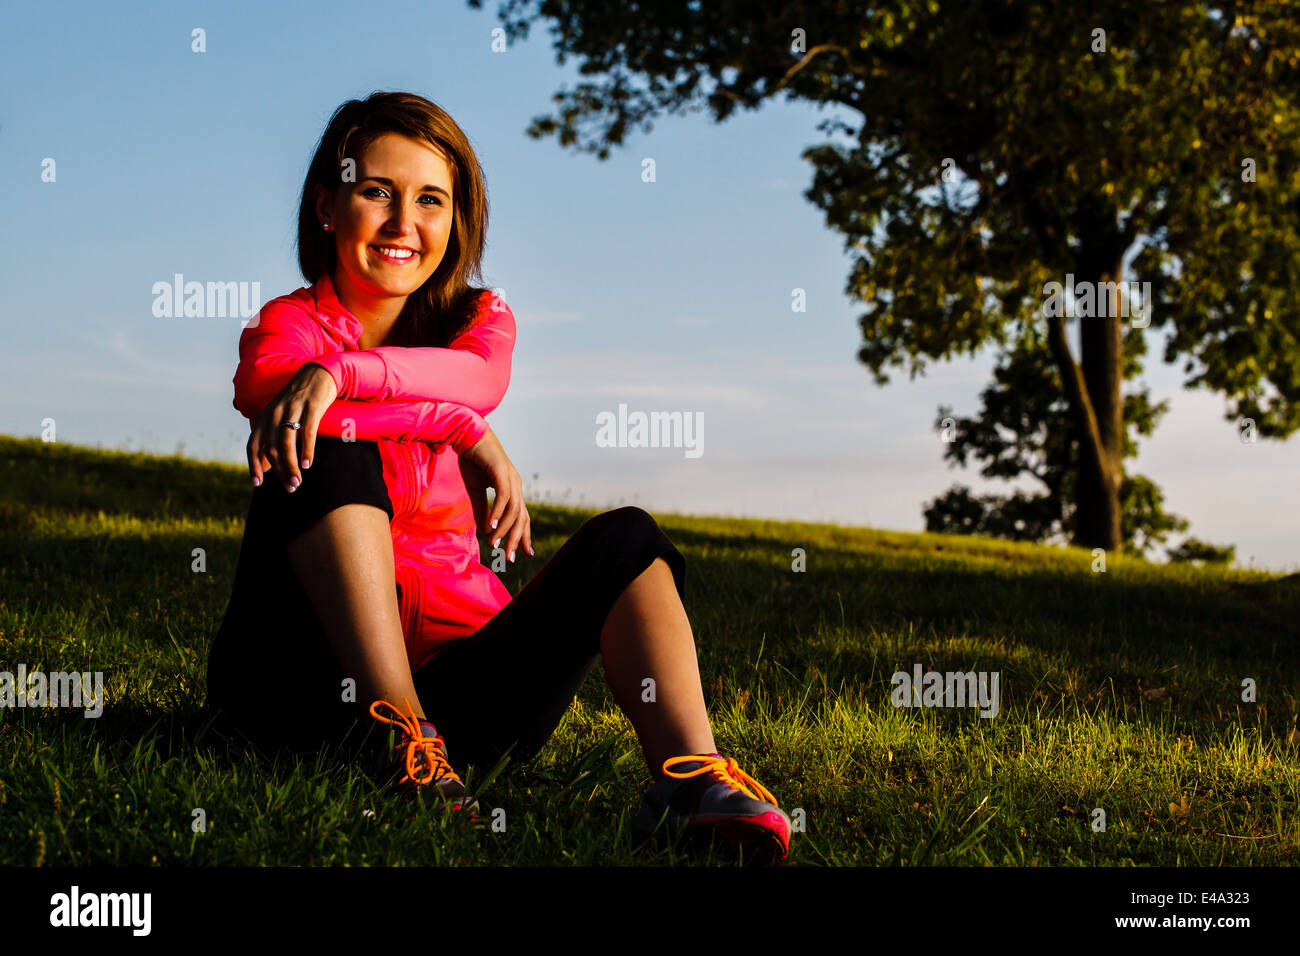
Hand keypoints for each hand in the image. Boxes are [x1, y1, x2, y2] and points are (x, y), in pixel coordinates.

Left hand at [247, 363, 337, 491]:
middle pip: (271, 448)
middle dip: (279, 471)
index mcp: (264, 417)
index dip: (253, 465)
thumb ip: (272, 440)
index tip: (258, 484)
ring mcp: (292, 409)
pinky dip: (306, 450)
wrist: (317, 375)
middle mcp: (274, 413)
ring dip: (290, 466)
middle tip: (291, 488)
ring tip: (297, 482)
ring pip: (286, 443)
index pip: (254, 445)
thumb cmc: (299, 402)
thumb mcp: (280, 418)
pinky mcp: (311, 407)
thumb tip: (267, 468)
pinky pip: (307, 433)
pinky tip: (307, 464)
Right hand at [458, 428, 532, 561]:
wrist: (467, 436)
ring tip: (494, 544)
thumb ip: (482, 509)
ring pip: (513, 511)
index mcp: (512, 490)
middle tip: (510, 558)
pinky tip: (491, 526)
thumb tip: (485, 530)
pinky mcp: (501, 472)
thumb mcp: (476, 490)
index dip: (524, 536)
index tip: (523, 554)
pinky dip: (497, 513)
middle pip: (521, 518)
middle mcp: (516, 485)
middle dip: (516, 539)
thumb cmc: (472, 461)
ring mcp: (511, 478)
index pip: (522, 517)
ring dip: (504, 529)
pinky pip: (503, 497)